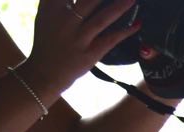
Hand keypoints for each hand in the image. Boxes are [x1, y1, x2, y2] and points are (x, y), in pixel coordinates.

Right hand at [23, 0, 140, 98]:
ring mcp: (78, 37)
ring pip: (103, 16)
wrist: (44, 72)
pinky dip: (126, 31)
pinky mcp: (90, 53)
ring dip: (121, 5)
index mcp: (52, 7)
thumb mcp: (45, 14)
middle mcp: (65, 20)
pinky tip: (139, 24)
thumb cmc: (47, 40)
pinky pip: (111, 39)